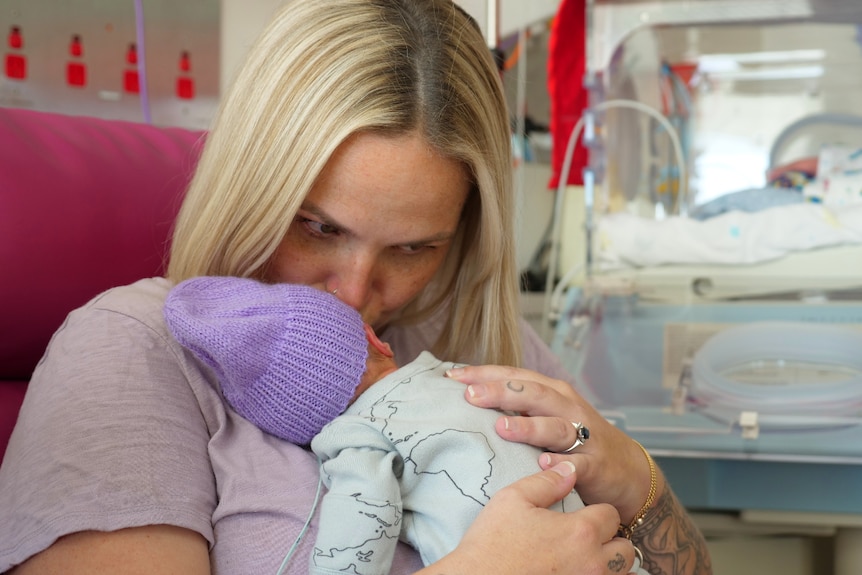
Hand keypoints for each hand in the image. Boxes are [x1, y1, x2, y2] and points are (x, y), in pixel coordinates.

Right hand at [424, 463, 636, 574]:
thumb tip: (569, 470)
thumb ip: (547, 482)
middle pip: (625, 550)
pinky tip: (578, 571)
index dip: (597, 512)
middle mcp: (592, 563)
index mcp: (580, 532)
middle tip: (586, 538)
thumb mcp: (513, 499)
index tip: (580, 514)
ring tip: (584, 557)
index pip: (611, 515)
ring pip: (620, 574)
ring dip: (608, 564)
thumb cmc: (492, 544)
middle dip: (611, 541)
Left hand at [446, 364, 660, 524]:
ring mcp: (583, 435)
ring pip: (553, 426)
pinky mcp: (595, 464)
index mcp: (551, 393)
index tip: (451, 377)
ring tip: (502, 428)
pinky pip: (576, 463)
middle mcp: (566, 408)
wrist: (627, 472)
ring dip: (528, 426)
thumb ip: (514, 408)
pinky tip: (543, 463)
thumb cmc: (576, 441)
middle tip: (471, 395)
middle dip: (500, 392)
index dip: (483, 374)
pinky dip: (561, 463)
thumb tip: (466, 399)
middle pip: (532, 394)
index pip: (514, 376)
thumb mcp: (546, 417)